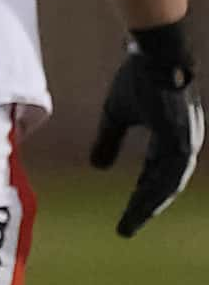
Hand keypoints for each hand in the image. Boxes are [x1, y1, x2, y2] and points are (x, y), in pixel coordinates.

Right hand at [91, 21, 201, 236]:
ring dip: (148, 206)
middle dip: (143, 210)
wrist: (152, 54)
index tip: (126, 218)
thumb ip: (109, 140)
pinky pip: (170, 174)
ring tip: (130, 223)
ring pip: (168, 185)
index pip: (156, 177)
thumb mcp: (116, 115)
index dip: (141, 198)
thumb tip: (97, 167)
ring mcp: (186, 143)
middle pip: (163, 187)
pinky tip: (140, 203)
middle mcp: (184, 146)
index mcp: (170, 140)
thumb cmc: (136, 78)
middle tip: (125, 230)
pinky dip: (155, 191)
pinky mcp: (182, 139)